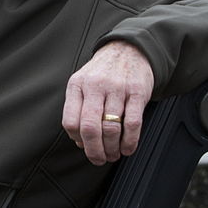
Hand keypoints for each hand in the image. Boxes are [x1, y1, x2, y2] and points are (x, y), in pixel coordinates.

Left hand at [61, 41, 154, 165]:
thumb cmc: (103, 72)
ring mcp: (117, 88)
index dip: (77, 139)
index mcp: (77, 85)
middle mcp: (95, 86)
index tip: (84, 146)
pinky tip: (127, 148)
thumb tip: (79, 141)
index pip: (70, 121)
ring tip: (113, 154)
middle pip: (90, 128)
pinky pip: (133, 123)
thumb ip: (78, 109)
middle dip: (94, 150)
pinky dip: (130, 142)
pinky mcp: (137, 92)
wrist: (128, 49)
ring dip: (112, 149)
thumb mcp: (83, 83)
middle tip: (99, 159)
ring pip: (111, 128)